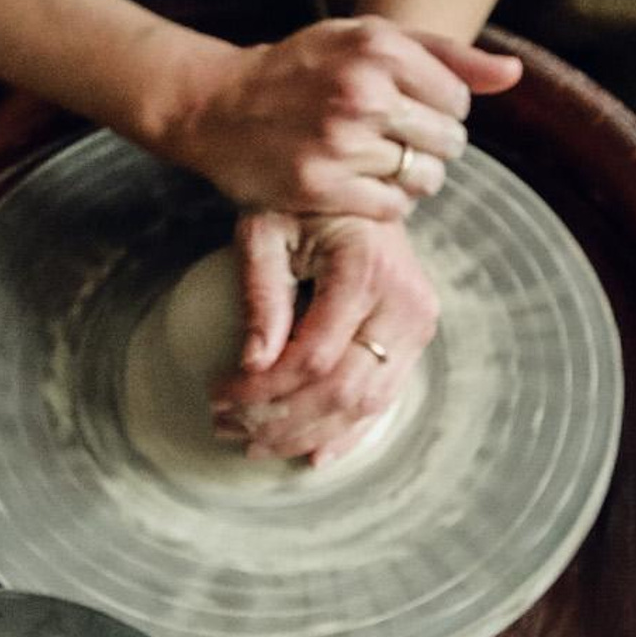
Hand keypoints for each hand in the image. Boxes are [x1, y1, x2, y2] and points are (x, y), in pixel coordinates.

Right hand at [158, 17, 519, 220]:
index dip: (439, 111)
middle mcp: (362, 91)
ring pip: (424, 179)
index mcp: (378, 46)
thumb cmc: (300, 70)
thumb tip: (514, 74)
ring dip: (408, 178)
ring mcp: (340, 141)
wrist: (216, 104)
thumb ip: (445, 54)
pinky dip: (382, 203)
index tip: (405, 111)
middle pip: (448, 142)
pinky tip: (355, 184)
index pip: (459, 99)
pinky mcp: (320, 187)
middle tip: (387, 140)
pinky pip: (392, 208)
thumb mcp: (366, 39)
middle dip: (427, 146)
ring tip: (370, 162)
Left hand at [210, 209, 439, 466]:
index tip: (217, 397)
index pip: (313, 357)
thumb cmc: (301, 200)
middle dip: (279, 420)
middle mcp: (405, 303)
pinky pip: (386, 398)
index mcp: (367, 270)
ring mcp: (418, 323)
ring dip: (306, 432)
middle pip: (342, 390)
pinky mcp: (417, 335)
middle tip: (226, 428)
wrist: (357, 180)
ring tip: (253, 444)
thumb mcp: (265, 231)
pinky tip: (313, 456)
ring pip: (365, 404)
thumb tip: (251, 366)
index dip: (262, 390)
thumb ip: (260, 294)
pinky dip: (348, 432)